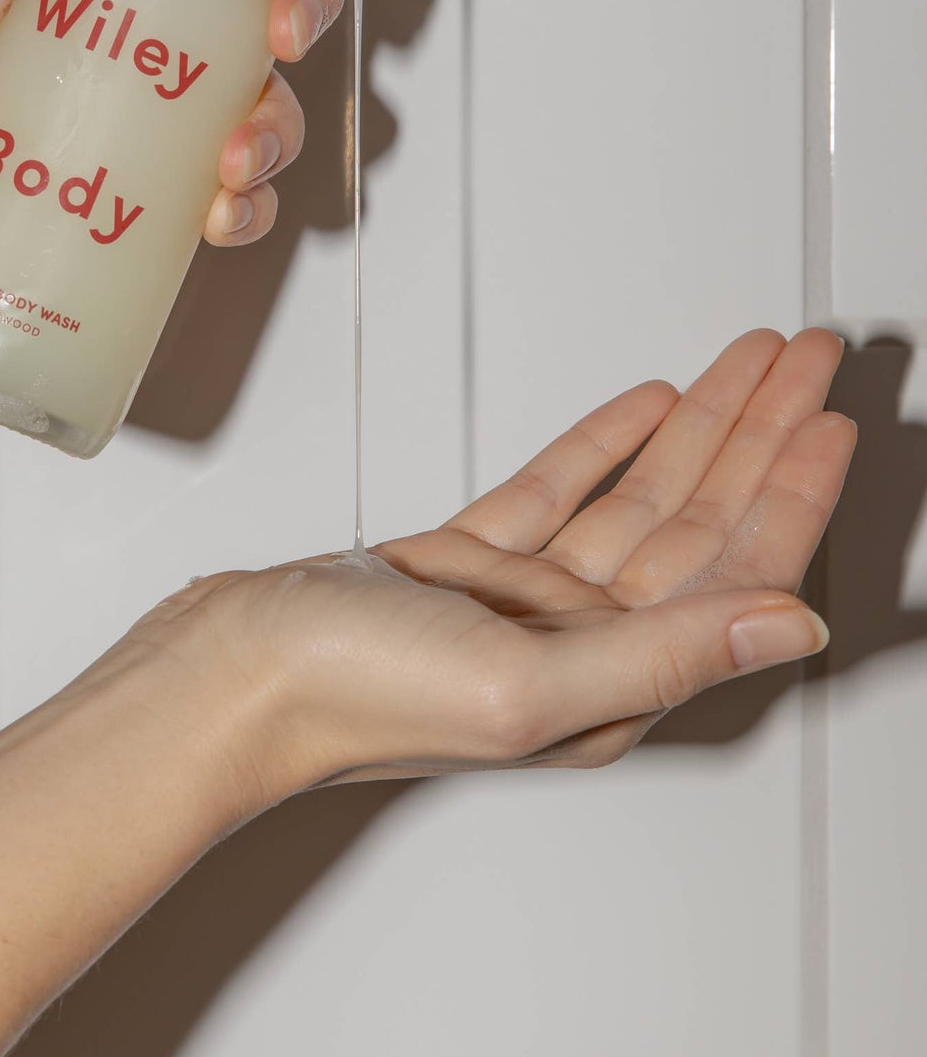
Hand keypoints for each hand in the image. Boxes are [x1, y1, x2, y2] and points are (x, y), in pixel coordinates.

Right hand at [145, 329, 853, 795]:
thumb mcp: (526, 681)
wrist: (228, 674)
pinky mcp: (462, 566)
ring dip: (696, 427)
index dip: (791, 494)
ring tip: (744, 362)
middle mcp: (579, 649)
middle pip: (699, 524)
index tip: (829, 420)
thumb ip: (665, 653)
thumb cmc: (351, 696)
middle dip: (758, 436)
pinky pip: (559, 492)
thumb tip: (794, 628)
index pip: (735, 576)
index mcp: (608, 688)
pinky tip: (643, 406)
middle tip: (808, 360)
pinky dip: (605, 444)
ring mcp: (521, 604)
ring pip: (637, 498)